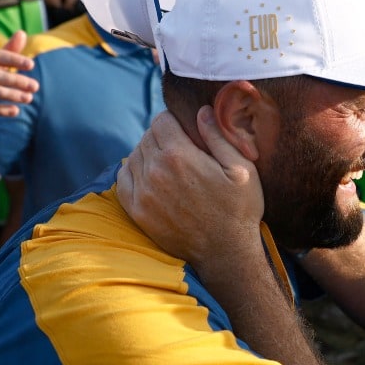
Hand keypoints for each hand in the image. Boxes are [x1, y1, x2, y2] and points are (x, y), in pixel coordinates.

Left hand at [117, 106, 264, 271]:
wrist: (226, 253)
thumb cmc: (239, 209)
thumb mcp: (242, 169)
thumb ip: (218, 136)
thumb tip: (201, 111)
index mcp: (180, 155)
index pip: (161, 120)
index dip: (175, 121)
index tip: (186, 131)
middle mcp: (155, 171)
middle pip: (147, 137)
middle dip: (163, 137)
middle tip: (182, 149)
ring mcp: (143, 193)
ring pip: (134, 156)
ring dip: (149, 155)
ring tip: (170, 165)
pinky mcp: (137, 212)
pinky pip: (123, 180)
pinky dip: (134, 173)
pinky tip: (151, 178)